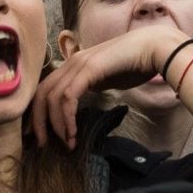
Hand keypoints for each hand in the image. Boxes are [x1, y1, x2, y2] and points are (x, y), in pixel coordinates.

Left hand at [30, 23, 192, 149]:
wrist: (154, 48)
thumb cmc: (136, 64)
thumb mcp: (106, 78)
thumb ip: (92, 87)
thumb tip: (82, 106)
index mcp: (73, 64)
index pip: (45, 88)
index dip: (38, 112)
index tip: (40, 134)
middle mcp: (71, 62)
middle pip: (41, 93)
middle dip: (37, 121)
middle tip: (41, 144)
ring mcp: (79, 64)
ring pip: (52, 97)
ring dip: (56, 125)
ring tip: (67, 143)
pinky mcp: (89, 69)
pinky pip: (68, 97)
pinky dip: (67, 117)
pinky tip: (73, 132)